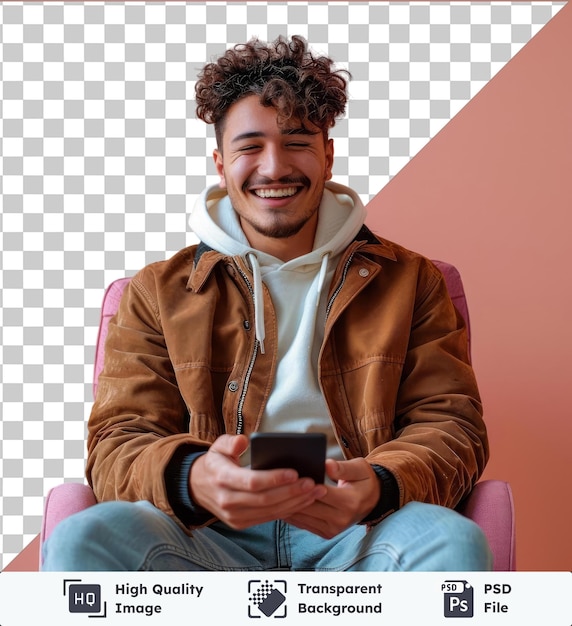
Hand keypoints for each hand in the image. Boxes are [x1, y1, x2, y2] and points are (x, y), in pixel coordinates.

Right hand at [189, 434, 326, 528]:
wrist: (197, 487)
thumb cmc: (215, 462)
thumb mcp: (217, 445)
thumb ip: (230, 442)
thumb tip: (243, 441)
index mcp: (222, 478)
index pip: (252, 481)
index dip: (274, 478)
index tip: (295, 472)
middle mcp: (227, 500)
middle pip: (265, 499)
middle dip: (292, 492)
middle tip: (313, 483)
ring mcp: (233, 516)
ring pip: (269, 511)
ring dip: (295, 503)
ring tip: (315, 492)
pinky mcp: (240, 523)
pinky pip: (267, 517)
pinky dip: (287, 510)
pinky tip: (303, 501)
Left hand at [283, 458, 380, 538]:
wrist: (371, 501)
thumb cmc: (363, 480)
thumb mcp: (360, 468)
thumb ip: (343, 467)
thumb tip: (326, 464)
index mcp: (350, 501)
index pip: (322, 492)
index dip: (305, 484)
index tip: (290, 474)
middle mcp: (341, 519)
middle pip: (309, 506)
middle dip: (291, 494)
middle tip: (274, 481)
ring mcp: (333, 529)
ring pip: (302, 516)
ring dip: (287, 505)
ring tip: (272, 491)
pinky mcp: (326, 534)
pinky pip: (303, 524)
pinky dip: (290, 513)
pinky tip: (279, 502)